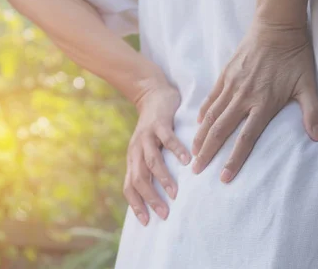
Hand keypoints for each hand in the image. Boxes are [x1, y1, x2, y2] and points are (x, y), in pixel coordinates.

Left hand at [124, 83, 191, 225]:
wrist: (152, 94)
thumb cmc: (154, 129)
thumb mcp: (147, 150)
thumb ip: (150, 169)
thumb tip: (158, 197)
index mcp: (133, 159)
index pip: (129, 186)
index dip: (136, 204)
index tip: (146, 223)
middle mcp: (137, 150)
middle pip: (139, 178)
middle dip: (150, 198)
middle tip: (164, 214)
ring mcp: (147, 136)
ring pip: (152, 161)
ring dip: (163, 178)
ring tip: (175, 193)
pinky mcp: (159, 123)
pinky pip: (167, 139)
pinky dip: (177, 150)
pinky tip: (188, 161)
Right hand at [191, 20, 317, 182]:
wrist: (276, 27)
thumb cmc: (295, 56)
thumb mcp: (308, 85)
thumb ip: (312, 112)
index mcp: (264, 103)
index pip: (246, 138)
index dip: (234, 159)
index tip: (224, 177)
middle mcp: (244, 97)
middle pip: (221, 130)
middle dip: (207, 152)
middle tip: (195, 169)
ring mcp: (232, 85)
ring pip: (211, 116)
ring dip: (200, 136)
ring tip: (192, 152)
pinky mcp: (225, 74)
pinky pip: (211, 98)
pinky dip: (204, 113)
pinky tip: (198, 125)